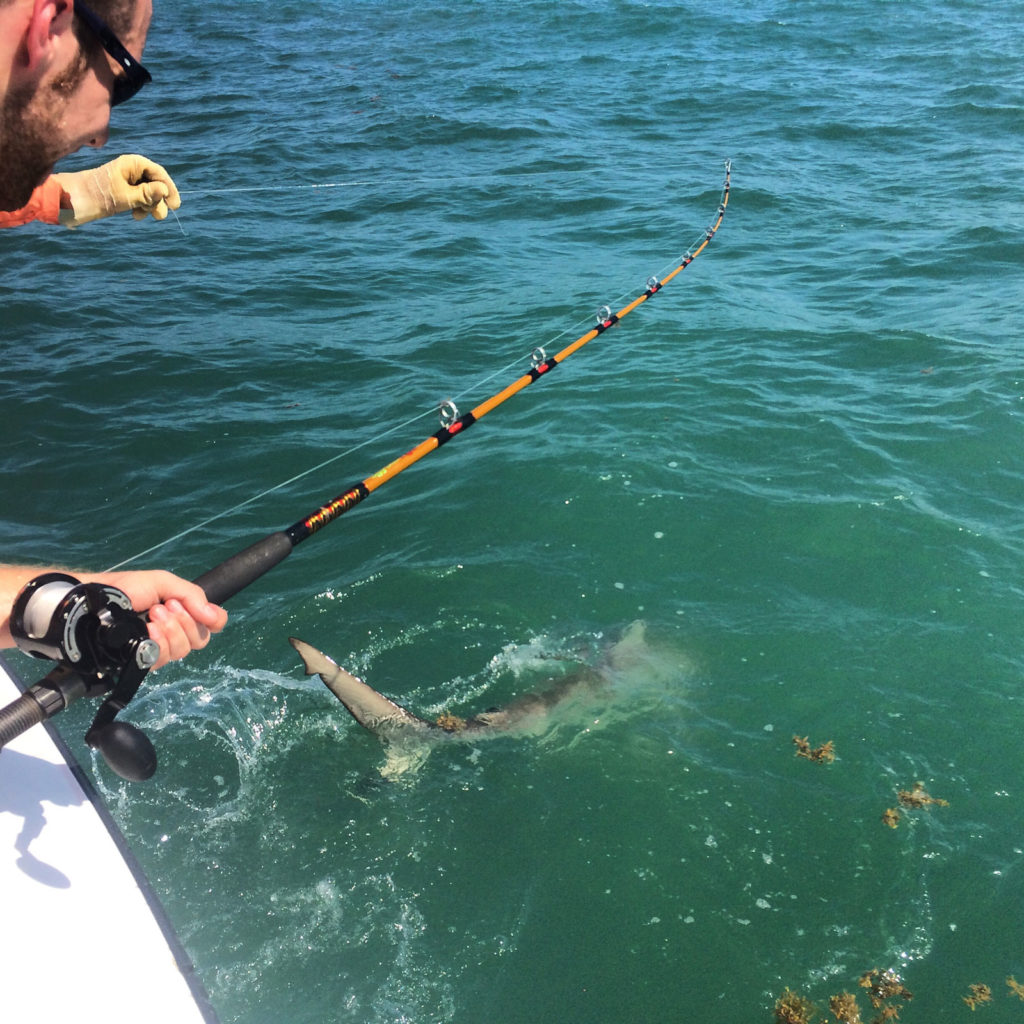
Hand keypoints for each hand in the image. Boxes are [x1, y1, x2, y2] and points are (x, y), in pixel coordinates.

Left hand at [53, 154, 181, 226]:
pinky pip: (138, 198)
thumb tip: (165, 190)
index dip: (169, 188)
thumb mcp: (125, 197)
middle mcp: (130, 169)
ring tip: (142, 217)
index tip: (175, 205)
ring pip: (147, 193)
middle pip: (155, 183)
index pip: (159, 173)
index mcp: (132, 164)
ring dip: (149, 206)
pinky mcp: (120, 190)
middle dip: (158, 200)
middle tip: (158, 217)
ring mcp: (126, 180)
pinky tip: (136, 216)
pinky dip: (140, 207)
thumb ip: (147, 194)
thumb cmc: (96, 196)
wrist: (70, 200)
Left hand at [87, 570, 227, 669]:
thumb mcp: (163, 582)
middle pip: (200, 640)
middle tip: (163, 607)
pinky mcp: (142, 659)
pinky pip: (162, 660)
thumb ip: (192, 594)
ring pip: (182, 652)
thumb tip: (214, 616)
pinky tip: (147, 632)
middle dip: (185, 621)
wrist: (96, 601)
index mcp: (183, 613)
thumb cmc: (127, 588)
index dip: (214, 620)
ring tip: (151, 615)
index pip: (213, 625)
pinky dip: (158, 644)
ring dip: (170, 631)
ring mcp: (158, 647)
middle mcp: (175, 632)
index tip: (201, 611)